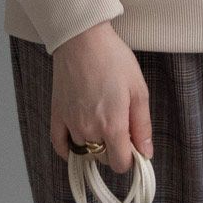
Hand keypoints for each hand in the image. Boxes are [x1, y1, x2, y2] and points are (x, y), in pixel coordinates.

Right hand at [50, 20, 154, 173]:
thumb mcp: (138, 89)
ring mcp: (70, 124)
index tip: (133, 143)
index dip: (130, 157)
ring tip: (102, 121)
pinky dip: (70, 149)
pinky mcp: (56, 115)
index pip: (121, 164)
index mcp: (112, 126)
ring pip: (85, 152)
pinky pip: (60, 146)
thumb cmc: (113, 59)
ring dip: (95, 145)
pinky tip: (79, 139)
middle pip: (103, 159)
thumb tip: (145, 153)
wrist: (82, 38)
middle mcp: (89, 131)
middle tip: (120, 124)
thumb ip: (142, 125)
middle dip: (114, 148)